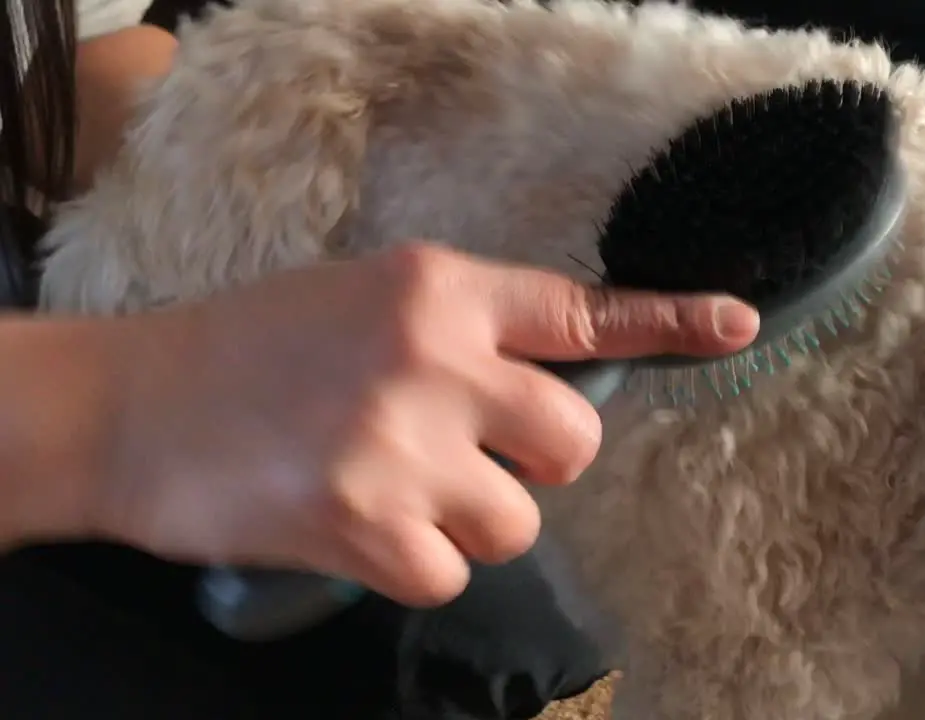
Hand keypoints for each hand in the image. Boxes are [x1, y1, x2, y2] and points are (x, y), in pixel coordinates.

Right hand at [90, 243, 758, 605]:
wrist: (131, 407)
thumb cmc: (252, 349)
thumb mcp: (365, 301)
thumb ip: (460, 332)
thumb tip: (542, 387)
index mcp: (438, 290)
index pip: (580, 311)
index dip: (668, 322)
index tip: (736, 324)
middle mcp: (435, 360)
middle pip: (572, 442)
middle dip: (534, 462)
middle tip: (466, 455)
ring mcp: (404, 446)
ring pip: (518, 521)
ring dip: (467, 520)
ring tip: (388, 490)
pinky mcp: (369, 528)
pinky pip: (452, 574)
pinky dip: (414, 565)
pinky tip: (357, 530)